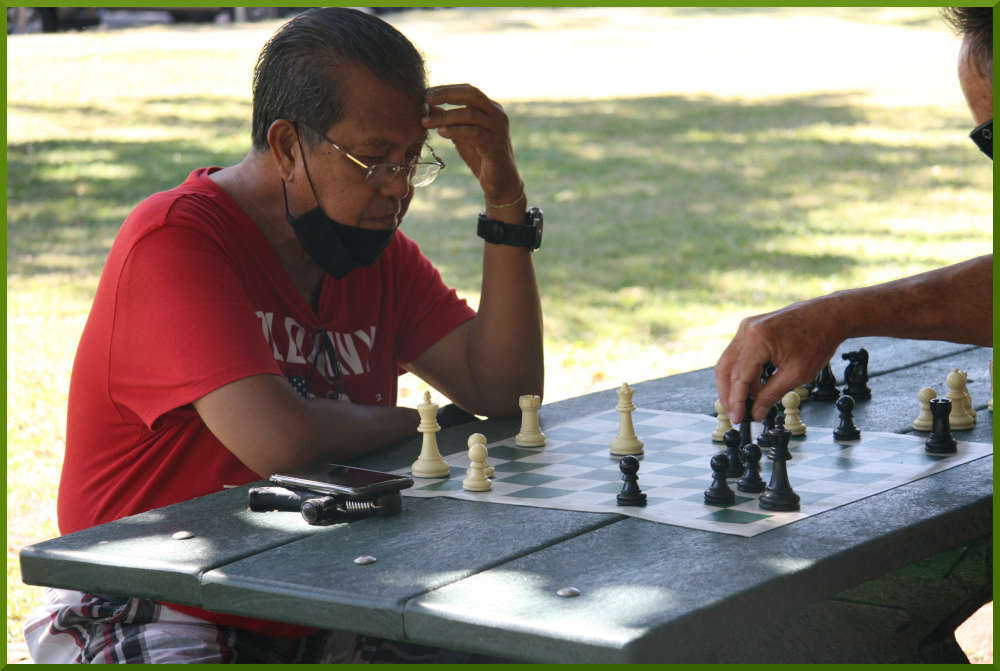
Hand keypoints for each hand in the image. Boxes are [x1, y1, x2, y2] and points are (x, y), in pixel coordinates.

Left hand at [422, 84, 522, 204]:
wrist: (500, 182)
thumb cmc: (481, 157)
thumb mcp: (462, 135)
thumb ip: (449, 120)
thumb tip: (429, 106)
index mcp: (491, 108)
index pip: (468, 90)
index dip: (447, 89)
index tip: (427, 93)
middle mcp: (497, 114)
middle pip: (472, 94)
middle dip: (447, 94)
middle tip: (426, 98)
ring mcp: (498, 129)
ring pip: (470, 114)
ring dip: (445, 117)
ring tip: (426, 122)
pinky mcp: (495, 145)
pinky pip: (473, 133)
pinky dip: (455, 131)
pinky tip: (441, 132)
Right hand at [715, 296, 847, 423]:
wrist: (828, 316)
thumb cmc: (818, 340)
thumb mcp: (797, 374)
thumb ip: (771, 395)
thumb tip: (756, 412)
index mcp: (757, 339)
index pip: (738, 376)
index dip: (736, 401)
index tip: (738, 418)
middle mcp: (747, 330)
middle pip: (725, 369)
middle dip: (728, 394)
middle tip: (735, 415)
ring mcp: (746, 328)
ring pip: (728, 362)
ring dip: (733, 385)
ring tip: (744, 404)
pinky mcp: (750, 329)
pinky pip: (738, 355)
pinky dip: (741, 373)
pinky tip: (751, 388)